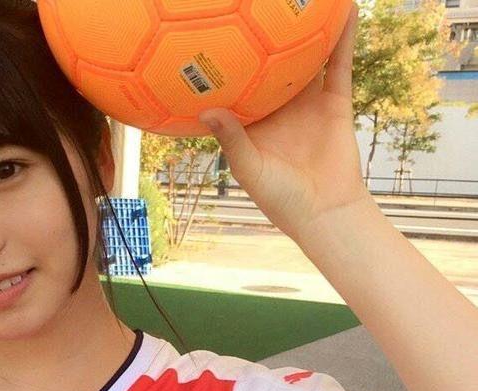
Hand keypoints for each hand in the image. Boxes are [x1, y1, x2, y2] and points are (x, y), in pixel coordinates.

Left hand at [198, 1, 370, 245]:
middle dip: (261, 36)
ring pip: (304, 58)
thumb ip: (231, 139)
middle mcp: (278, 107)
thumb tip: (205, 110)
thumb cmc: (280, 198)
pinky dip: (342, 38)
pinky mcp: (334, 102)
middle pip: (268, 63)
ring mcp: (307, 102)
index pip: (236, 85)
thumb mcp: (250, 168)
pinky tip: (342, 9)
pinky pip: (339, 64)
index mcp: (252, 121)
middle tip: (252, 5)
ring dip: (303, 30)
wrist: (324, 212)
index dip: (224, 63)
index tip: (208, 33)